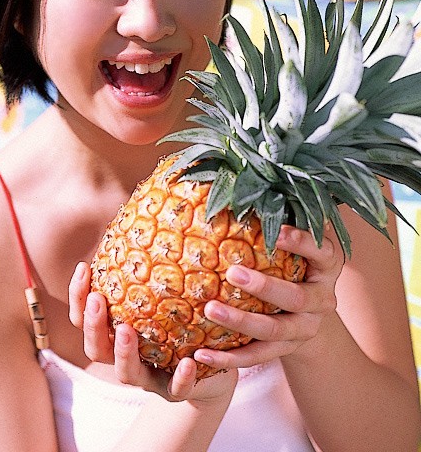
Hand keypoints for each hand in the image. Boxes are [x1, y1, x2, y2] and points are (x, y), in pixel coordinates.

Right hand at [69, 261, 237, 403]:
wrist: (212, 368)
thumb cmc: (181, 321)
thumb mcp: (160, 293)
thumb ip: (146, 265)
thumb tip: (142, 210)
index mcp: (115, 332)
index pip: (83, 317)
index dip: (77, 296)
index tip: (84, 267)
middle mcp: (126, 357)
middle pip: (95, 349)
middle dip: (92, 325)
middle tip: (98, 301)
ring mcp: (150, 377)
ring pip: (127, 374)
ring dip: (124, 353)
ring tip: (127, 331)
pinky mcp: (178, 391)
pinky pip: (175, 391)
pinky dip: (179, 378)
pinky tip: (186, 362)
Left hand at [194, 224, 344, 371]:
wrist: (312, 312)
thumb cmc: (296, 258)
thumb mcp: (300, 235)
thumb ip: (284, 209)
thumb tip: (251, 170)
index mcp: (327, 264)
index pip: (321, 252)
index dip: (302, 242)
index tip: (280, 230)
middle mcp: (322, 299)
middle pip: (295, 297)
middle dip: (264, 287)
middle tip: (233, 272)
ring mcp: (305, 329)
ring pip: (273, 331)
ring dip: (240, 323)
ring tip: (210, 310)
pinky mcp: (286, 350)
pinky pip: (256, 357)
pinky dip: (229, 359)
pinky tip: (201, 354)